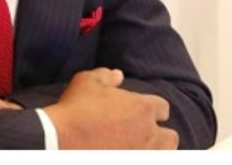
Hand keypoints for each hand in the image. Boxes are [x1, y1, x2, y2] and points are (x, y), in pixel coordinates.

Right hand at [43, 68, 178, 148]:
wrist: (60, 139)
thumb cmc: (75, 108)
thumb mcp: (88, 82)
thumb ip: (107, 76)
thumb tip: (118, 75)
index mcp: (143, 108)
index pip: (163, 108)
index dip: (154, 109)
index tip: (143, 111)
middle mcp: (148, 134)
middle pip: (171, 138)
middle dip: (162, 135)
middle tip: (146, 135)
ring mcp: (141, 155)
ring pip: (163, 155)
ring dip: (155, 151)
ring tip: (141, 149)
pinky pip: (146, 163)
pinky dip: (141, 158)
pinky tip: (129, 155)